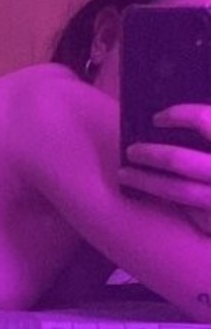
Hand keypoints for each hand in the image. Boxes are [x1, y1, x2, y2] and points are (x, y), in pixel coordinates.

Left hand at [120, 104, 210, 234]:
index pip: (204, 120)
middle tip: (131, 150)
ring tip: (125, 174)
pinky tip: (155, 195)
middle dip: (149, 154)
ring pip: (179, 192)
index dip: (178, 115)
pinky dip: (170, 202)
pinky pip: (192, 213)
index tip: (157, 118)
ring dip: (146, 182)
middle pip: (180, 161)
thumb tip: (179, 118)